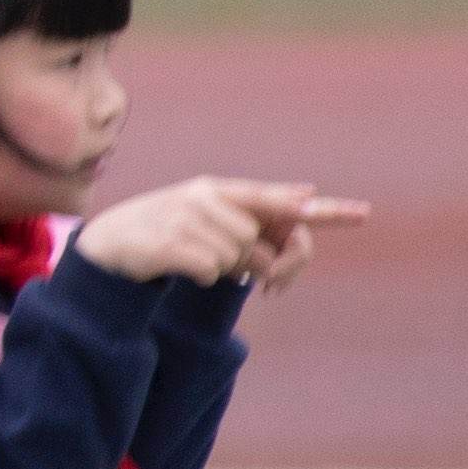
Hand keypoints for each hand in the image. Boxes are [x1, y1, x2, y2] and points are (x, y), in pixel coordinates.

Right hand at [74, 175, 359, 289]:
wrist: (107, 242)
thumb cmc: (165, 230)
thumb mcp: (205, 216)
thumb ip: (252, 210)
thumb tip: (307, 192)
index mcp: (217, 189)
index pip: (275, 200)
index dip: (320, 210)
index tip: (360, 213)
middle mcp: (202, 198)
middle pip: (255, 243)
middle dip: (248, 263)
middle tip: (233, 271)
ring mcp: (184, 219)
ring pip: (236, 260)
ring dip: (222, 271)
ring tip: (194, 261)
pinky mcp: (170, 244)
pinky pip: (210, 272)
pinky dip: (202, 278)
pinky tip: (181, 270)